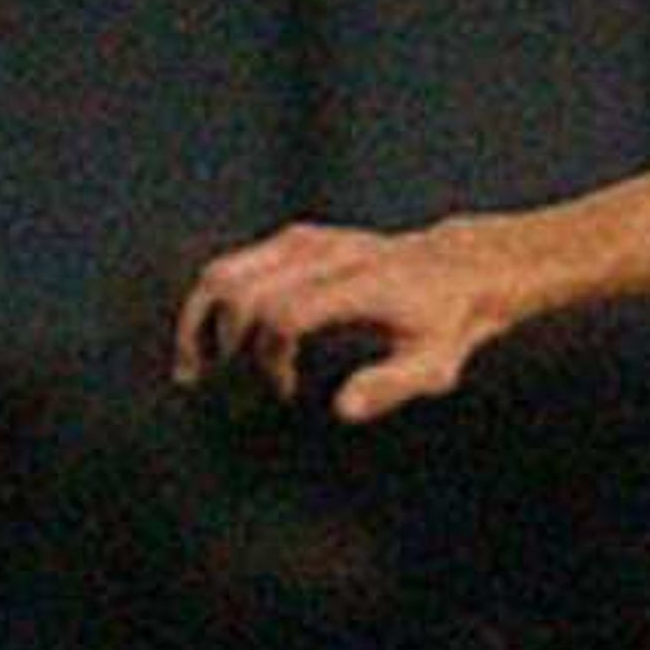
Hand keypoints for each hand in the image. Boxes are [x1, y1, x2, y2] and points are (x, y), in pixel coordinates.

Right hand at [173, 218, 503, 423]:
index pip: (282, 315)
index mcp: (356, 286)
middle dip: (224, 346)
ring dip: (198, 323)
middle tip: (228, 393)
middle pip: (238, 291)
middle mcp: (323, 255)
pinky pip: (233, 266)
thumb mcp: (434, 366)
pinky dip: (210, 305)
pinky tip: (211, 347)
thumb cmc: (445, 326)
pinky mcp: (294, 239)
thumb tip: (341, 410)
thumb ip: (389, 386)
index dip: (270, 358)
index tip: (285, 391)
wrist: (457, 268)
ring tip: (192, 370)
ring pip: (222, 273)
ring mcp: (303, 241)